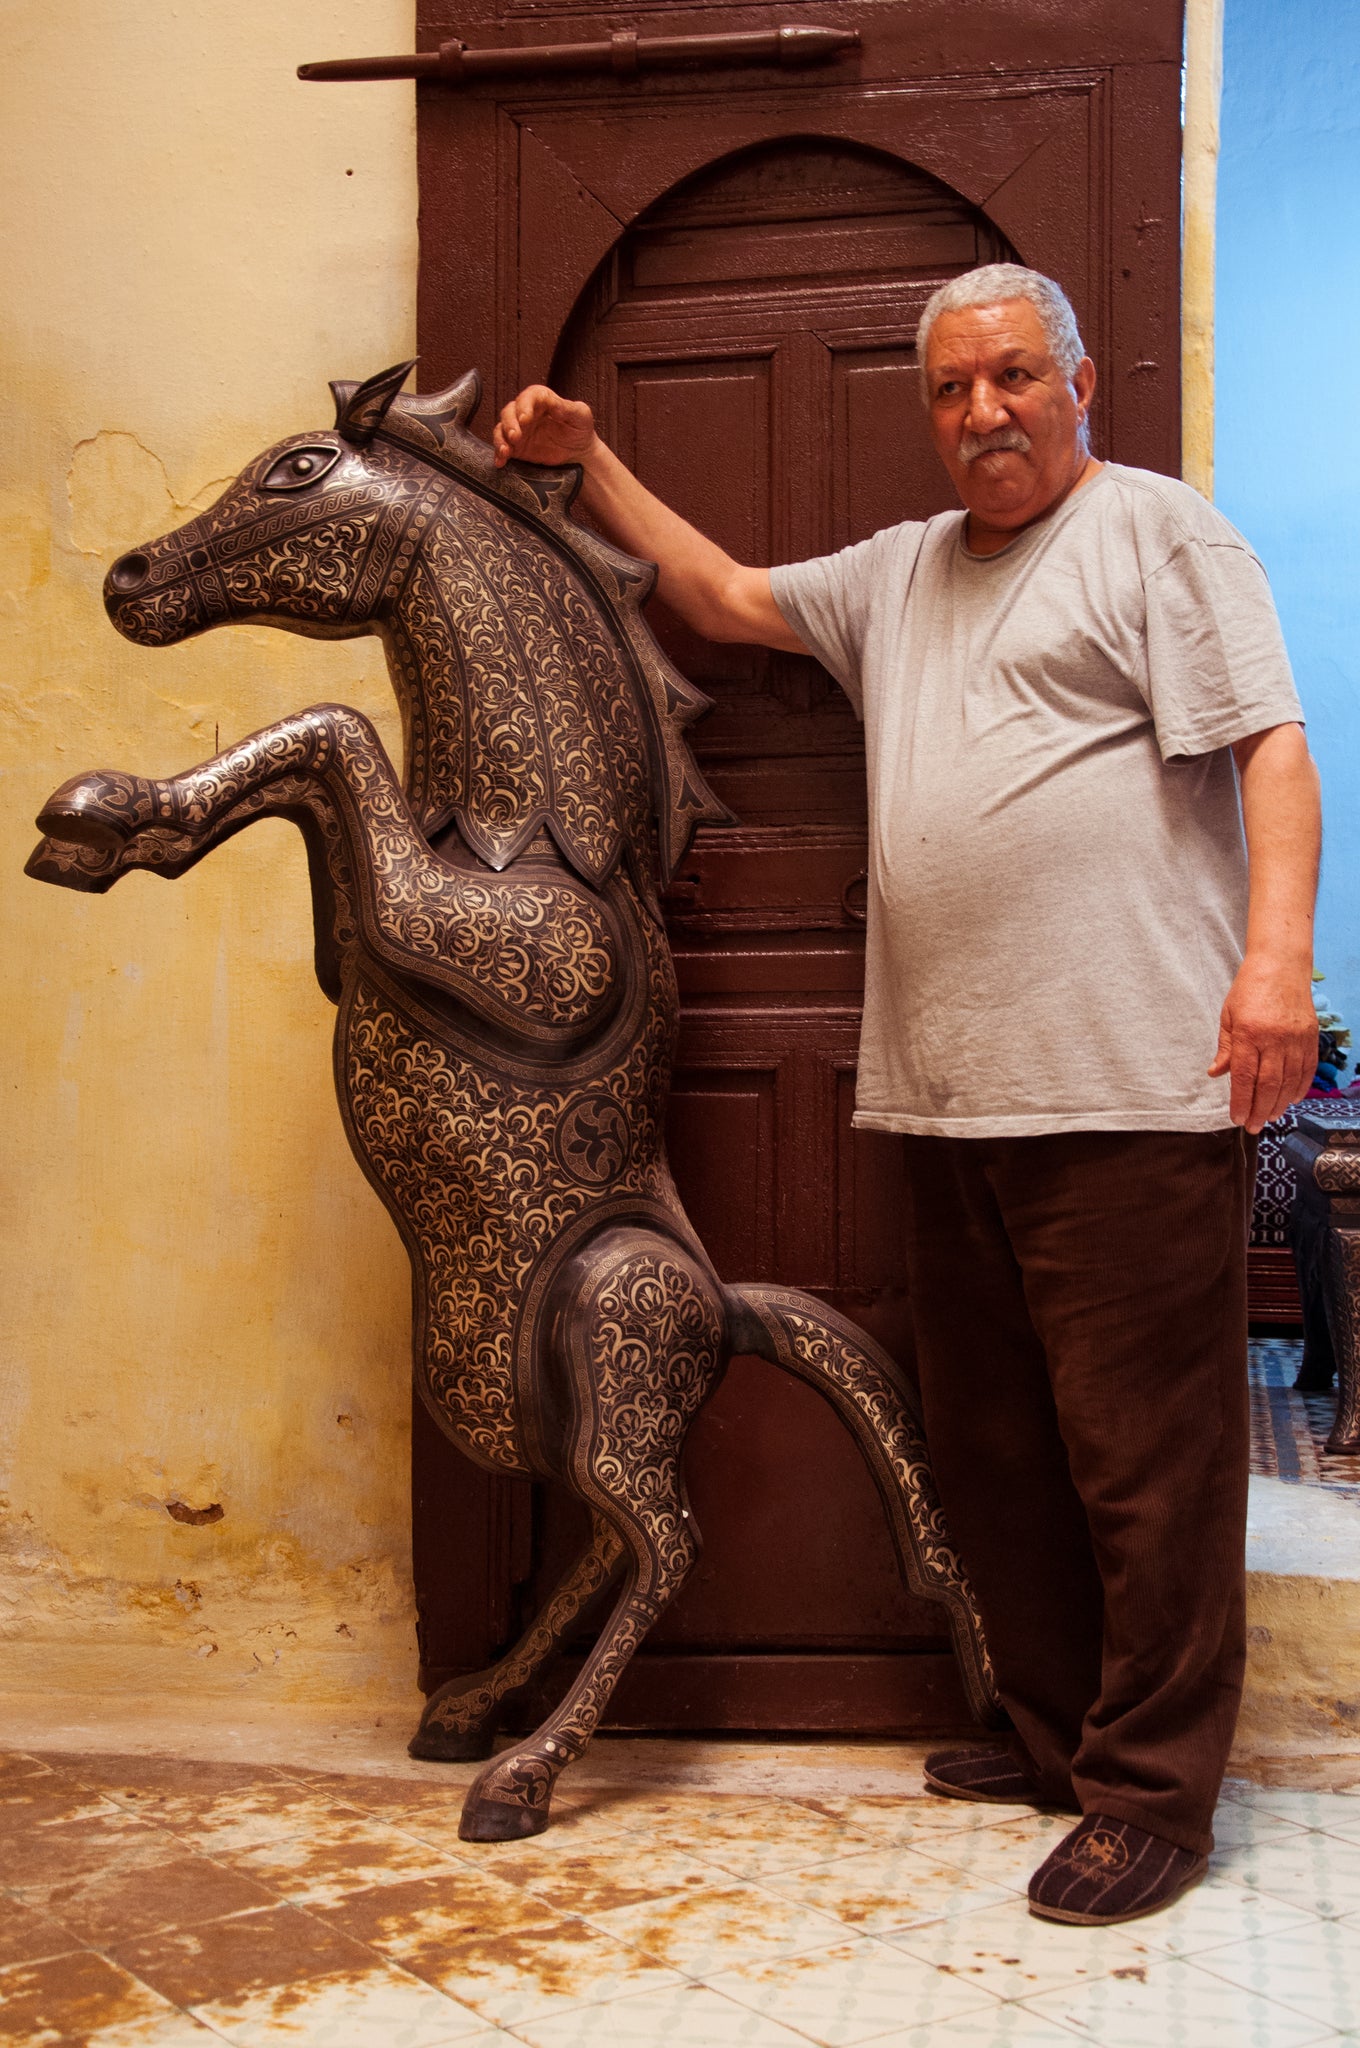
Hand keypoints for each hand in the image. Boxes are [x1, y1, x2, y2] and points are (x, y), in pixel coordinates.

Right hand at [493, 385, 597, 468]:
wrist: (579, 454)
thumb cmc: (581, 430)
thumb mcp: (581, 415)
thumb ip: (567, 407)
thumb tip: (553, 403)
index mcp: (542, 401)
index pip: (529, 396)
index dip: (525, 405)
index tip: (525, 418)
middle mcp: (527, 413)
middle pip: (510, 411)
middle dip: (510, 423)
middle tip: (516, 437)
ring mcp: (520, 430)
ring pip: (502, 428)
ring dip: (501, 438)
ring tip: (506, 451)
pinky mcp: (517, 448)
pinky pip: (502, 447)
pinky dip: (499, 454)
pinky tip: (501, 462)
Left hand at [1207, 954, 1317, 1131]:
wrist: (1281, 966)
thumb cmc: (1249, 989)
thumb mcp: (1228, 1016)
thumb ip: (1225, 1047)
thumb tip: (1215, 1074)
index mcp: (1249, 1033)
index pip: (1244, 1076)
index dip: (1240, 1101)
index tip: (1236, 1118)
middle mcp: (1274, 1038)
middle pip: (1268, 1084)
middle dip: (1259, 1110)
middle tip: (1252, 1126)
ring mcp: (1295, 1039)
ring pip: (1289, 1081)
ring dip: (1279, 1104)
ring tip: (1269, 1117)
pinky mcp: (1310, 1037)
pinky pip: (1306, 1069)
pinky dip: (1299, 1088)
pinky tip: (1291, 1100)